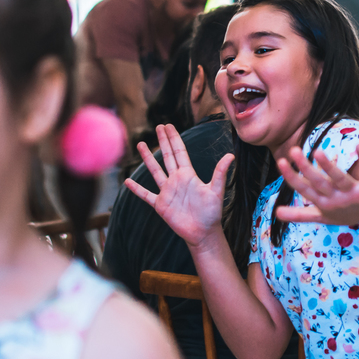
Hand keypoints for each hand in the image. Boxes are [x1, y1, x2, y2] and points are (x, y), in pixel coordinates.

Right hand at [125, 124, 233, 247]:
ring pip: (155, 171)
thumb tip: (230, 155)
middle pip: (166, 157)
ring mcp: (167, 192)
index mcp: (188, 175)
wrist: (203, 232)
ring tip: (141, 144)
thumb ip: (220, 173)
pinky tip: (127, 182)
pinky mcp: (161, 205)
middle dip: (162, 141)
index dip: (174, 138)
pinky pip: (146, 195)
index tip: (168, 126)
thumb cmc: (212, 213)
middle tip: (158, 126)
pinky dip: (137, 189)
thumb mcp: (216, 190)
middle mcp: (176, 180)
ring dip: (147, 158)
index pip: (179, 152)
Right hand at [275, 144, 358, 225]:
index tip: (280, 161)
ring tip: (317, 151)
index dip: (292, 177)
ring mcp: (354, 195)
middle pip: (320, 183)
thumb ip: (300, 214)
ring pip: (340, 179)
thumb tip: (276, 212)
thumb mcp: (322, 215)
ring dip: (329, 166)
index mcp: (324, 204)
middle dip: (306, 168)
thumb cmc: (345, 210)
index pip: (305, 189)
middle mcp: (337, 200)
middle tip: (293, 150)